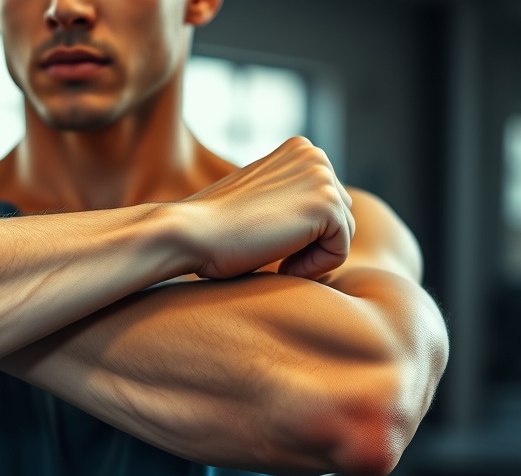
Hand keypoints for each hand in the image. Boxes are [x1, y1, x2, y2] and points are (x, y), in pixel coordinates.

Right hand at [178, 137, 354, 279]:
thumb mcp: (258, 198)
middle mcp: (314, 154)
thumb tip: (313, 216)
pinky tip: (283, 266)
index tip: (267, 239)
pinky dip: (314, 268)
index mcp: (299, 149)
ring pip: (343, 234)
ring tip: (277, 262)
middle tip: (274, 255)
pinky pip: (340, 250)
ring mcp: (323, 176)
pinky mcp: (327, 204)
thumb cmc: (215, 226)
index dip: (302, 232)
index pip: (326, 202)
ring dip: (312, 257)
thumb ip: (289, 195)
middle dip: (312, 243)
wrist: (191, 232)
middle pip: (340, 216)